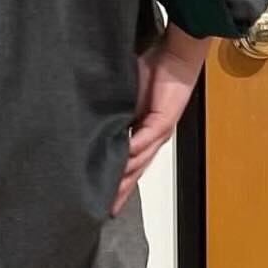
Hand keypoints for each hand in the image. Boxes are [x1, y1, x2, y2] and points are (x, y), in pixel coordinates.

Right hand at [112, 26, 209, 214]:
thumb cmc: (151, 72)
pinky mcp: (163, 121)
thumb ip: (113, 113)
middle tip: (104, 211)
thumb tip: (92, 122)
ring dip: (125, 179)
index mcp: (143, 135)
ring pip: (140, 162)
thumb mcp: (125, 97)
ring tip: (108, 194)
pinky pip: (145, 140)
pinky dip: (133, 153)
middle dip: (120, 192)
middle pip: (135, 172)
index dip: (117, 184)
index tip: (103, 202)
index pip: (128, 165)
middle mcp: (152, 139)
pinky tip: (122, 164)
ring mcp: (158, 133)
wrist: (176, 56)